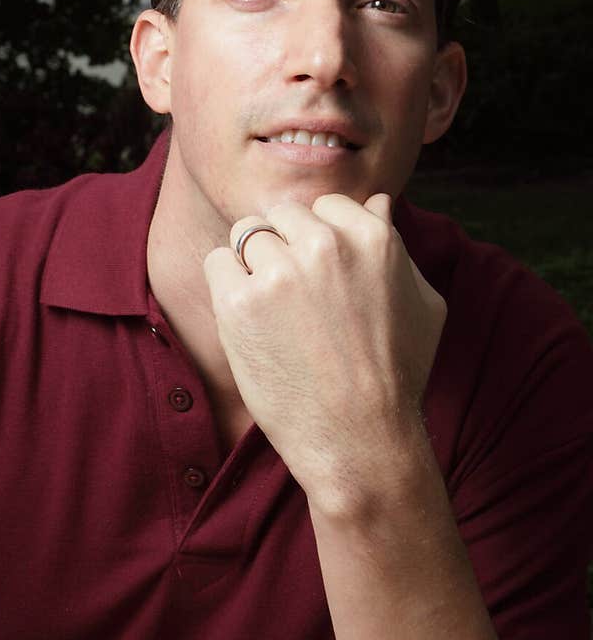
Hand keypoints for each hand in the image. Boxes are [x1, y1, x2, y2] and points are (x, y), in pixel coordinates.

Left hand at [202, 194, 445, 506]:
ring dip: (251, 264)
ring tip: (271, 312)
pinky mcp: (239, 301)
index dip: (316, 239)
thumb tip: (375, 201)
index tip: (319, 277)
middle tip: (292, 299)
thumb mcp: (423, 303)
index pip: (324, 205)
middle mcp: (325, 245)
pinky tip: (249, 321)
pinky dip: (226, 286)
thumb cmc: (397, 376)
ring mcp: (279, 272)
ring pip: (244, 234)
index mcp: (371, 236)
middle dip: (281, 247)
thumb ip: (395, 246)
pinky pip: (217, 264)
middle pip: (279, 215)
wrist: (358, 438)